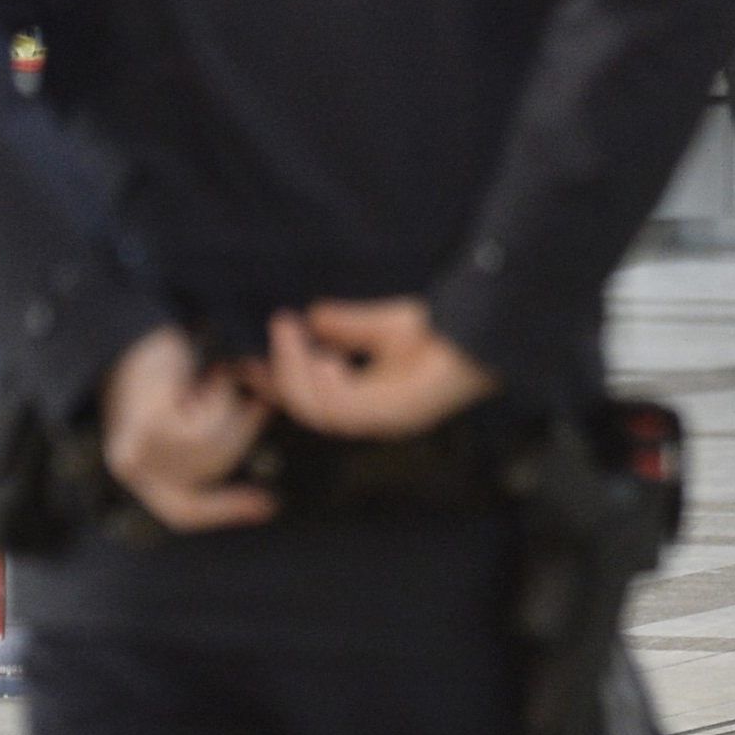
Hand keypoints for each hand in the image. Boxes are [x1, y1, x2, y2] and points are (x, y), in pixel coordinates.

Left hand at [102, 325, 271, 531]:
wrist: (134, 333)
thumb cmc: (164, 373)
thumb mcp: (183, 421)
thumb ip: (206, 451)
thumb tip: (264, 493)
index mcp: (138, 474)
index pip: (184, 511)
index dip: (228, 509)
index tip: (270, 504)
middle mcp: (132, 468)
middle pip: (212, 471)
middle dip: (242, 433)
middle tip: (258, 401)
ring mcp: (139, 448)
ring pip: (216, 447)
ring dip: (233, 408)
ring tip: (224, 379)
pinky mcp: (152, 424)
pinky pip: (213, 423)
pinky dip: (222, 392)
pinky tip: (212, 373)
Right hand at [263, 297, 497, 441]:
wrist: (484, 340)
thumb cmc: (444, 336)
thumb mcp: (384, 324)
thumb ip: (347, 324)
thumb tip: (311, 316)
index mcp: (365, 402)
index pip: (309, 400)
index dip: (277, 381)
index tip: (250, 355)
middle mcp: (372, 416)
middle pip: (308, 411)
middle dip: (282, 372)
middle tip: (278, 328)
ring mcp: (386, 418)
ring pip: (320, 413)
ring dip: (298, 373)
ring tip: (293, 335)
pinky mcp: (399, 414)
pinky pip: (348, 410)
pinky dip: (327, 386)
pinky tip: (325, 358)